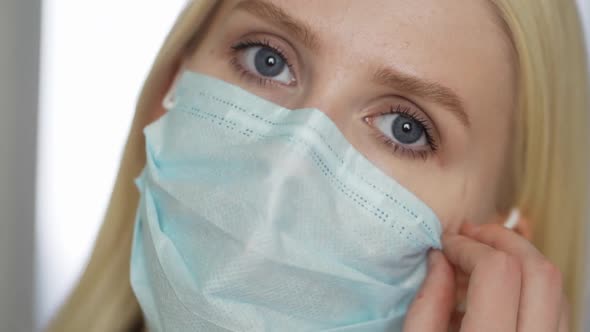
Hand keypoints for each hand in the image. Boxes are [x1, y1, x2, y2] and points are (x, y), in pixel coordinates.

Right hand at [403, 223, 567, 331]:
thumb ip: (428, 304)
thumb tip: (440, 258)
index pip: (497, 272)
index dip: (468, 247)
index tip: (447, 244)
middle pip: (538, 270)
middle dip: (501, 240)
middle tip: (470, 234)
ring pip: (554, 285)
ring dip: (518, 258)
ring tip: (482, 257)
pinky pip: (556, 305)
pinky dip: (529, 283)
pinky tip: (499, 285)